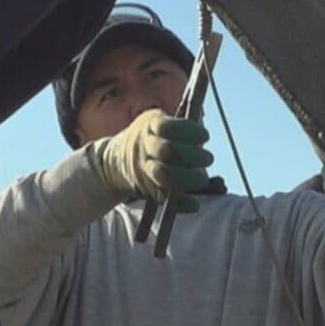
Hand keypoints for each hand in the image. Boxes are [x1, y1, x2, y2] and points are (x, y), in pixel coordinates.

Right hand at [88, 109, 212, 212]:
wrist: (115, 162)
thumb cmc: (149, 139)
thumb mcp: (156, 122)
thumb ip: (179, 125)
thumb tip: (204, 121)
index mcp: (149, 126)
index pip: (169, 127)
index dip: (190, 131)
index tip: (205, 136)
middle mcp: (144, 147)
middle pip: (168, 150)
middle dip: (193, 156)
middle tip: (208, 158)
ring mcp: (143, 170)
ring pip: (164, 174)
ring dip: (188, 178)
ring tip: (202, 178)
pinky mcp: (147, 191)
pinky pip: (163, 197)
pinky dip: (181, 202)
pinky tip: (194, 203)